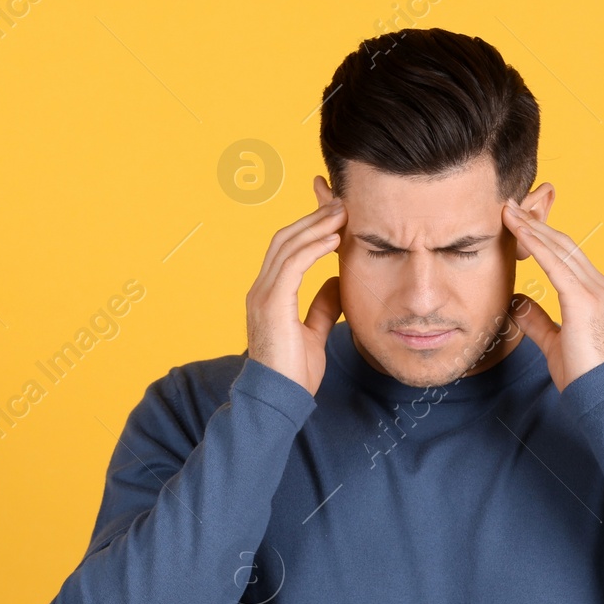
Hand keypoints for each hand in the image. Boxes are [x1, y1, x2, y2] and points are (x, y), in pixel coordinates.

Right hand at [246, 200, 345, 395]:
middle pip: (285, 239)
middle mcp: (261, 289)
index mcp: (269, 294)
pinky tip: (333, 239)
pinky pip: (292, 265)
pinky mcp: (271, 304)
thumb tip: (336, 282)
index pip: (286, 249)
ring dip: (316, 226)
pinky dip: (313, 248)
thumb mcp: (314, 333)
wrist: (278, 400)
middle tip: (341, 204)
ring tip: (342, 214)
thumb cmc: (293, 373)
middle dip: (313, 218)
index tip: (335, 215)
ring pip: (287, 246)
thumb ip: (322, 306)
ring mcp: (263, 295)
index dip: (309, 227)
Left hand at [502, 200, 603, 392]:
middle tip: (511, 207)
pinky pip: (556, 265)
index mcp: (596, 294)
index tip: (521, 223)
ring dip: (533, 228)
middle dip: (536, 224)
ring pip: (560, 249)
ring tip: (509, 212)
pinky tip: (520, 233)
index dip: (543, 237)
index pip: (567, 256)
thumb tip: (518, 300)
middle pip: (565, 245)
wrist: (603, 395)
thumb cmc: (583, 374)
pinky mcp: (584, 300)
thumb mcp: (554, 341)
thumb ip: (537, 319)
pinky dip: (537, 245)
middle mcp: (600, 286)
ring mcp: (595, 291)